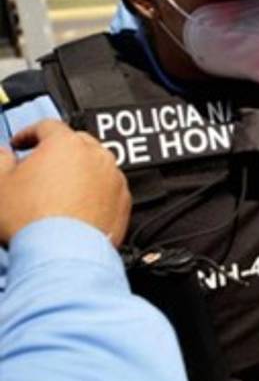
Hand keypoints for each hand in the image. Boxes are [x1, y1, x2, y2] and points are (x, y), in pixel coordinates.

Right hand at [0, 120, 129, 245]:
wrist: (62, 254)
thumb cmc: (32, 219)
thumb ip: (0, 161)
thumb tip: (4, 155)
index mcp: (66, 144)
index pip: (47, 126)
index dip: (29, 133)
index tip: (20, 144)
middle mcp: (97, 156)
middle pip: (77, 143)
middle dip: (58, 151)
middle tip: (41, 165)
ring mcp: (114, 179)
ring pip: (96, 166)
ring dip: (80, 171)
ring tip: (60, 189)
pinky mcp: (124, 202)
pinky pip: (108, 189)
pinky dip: (95, 192)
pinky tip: (78, 207)